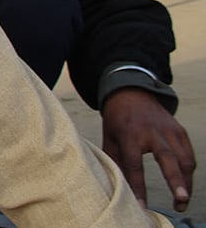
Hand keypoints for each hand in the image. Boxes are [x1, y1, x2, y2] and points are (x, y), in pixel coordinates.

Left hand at [101, 87, 195, 211]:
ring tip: (182, 201)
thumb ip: (114, 161)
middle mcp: (151, 132)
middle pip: (168, 159)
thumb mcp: (109, 138)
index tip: (142, 206)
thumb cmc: (116, 120)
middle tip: (180, 201)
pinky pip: (189, 154)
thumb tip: (118, 187)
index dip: (138, 187)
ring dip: (186, 182)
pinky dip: (189, 171)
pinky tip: (185, 185)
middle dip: (176, 181)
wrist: (130, 92)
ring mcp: (168, 130)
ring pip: (184, 159)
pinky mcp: (179, 130)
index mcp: (129, 135)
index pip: (134, 165)